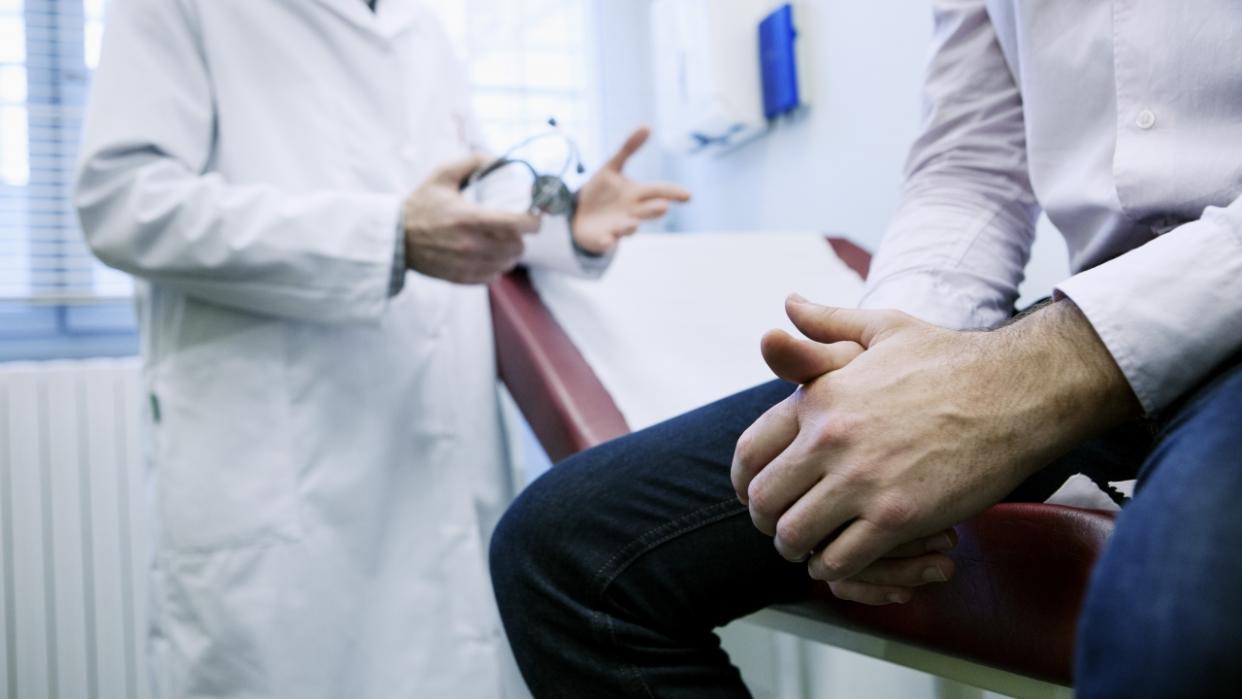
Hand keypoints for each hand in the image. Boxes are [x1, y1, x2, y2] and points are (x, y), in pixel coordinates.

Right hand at [404, 154, 540, 283]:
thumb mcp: (442, 176)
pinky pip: (493, 277)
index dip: (533, 221)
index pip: (517, 224)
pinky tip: (490, 257)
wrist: (396, 238)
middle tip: (515, 228)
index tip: (534, 216)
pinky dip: (497, 268)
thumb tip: (496, 158)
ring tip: (503, 242)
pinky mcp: (461, 278)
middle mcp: (472, 245)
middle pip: (517, 247)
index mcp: (470, 218)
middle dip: (521, 237)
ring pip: (508, 264)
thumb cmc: (420, 205)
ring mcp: (467, 264)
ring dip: (510, 253)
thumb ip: (471, 163)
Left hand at [571, 127, 689, 254]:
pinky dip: (607, 242)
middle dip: (654, 209)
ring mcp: (617, 227)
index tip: (688, 195)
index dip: (672, 193)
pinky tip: (606, 240)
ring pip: (627, 227)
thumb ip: (628, 148)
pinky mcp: (602, 238)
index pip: (658, 191)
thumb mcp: (612, 167)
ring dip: (630, 226)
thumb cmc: (601, 192)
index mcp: (636, 194)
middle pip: (646, 210)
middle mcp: (631, 212)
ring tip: (633, 224)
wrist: (579, 216)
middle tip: (664, 207)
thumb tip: (647, 126)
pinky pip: (606, 241)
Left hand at [733, 296, 1138, 591]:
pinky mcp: (898, 516)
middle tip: (787, 530)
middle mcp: (829, 439)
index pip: (749, 453)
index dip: (744, 483)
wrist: (1016, 389)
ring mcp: (862, 480)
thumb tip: (789, 303)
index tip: (757, 496)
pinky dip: (839, 568)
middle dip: (770, 523)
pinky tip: (849, 560)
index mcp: (818, 398)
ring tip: (815, 550)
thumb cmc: (950, 359)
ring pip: (796, 537)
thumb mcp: (883, 329)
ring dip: (801, 550)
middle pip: (764, 502)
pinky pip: (843, 559)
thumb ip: (828, 325)